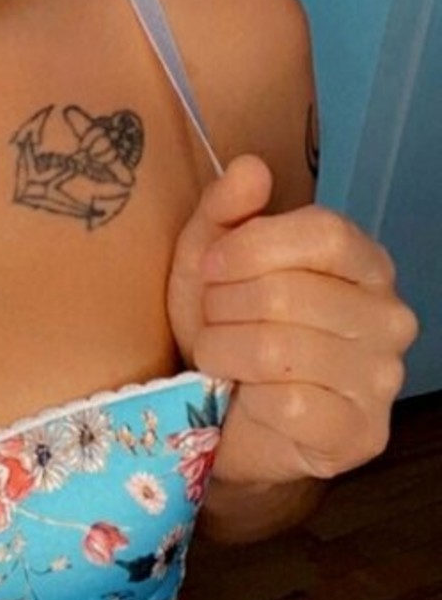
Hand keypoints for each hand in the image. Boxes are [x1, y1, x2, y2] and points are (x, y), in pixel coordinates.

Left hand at [166, 153, 419, 486]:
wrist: (224, 418)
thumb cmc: (227, 329)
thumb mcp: (209, 262)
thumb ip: (225, 209)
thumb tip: (251, 167)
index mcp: (364, 262)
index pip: (325, 233)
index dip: (253, 247)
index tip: (211, 266)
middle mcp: (389, 316)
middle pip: (290, 293)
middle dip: (224, 307)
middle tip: (210, 323)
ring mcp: (382, 377)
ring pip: (280, 349)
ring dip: (226, 352)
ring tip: (220, 357)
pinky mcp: (361, 432)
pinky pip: (290, 405)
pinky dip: (249, 398)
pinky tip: (248, 397)